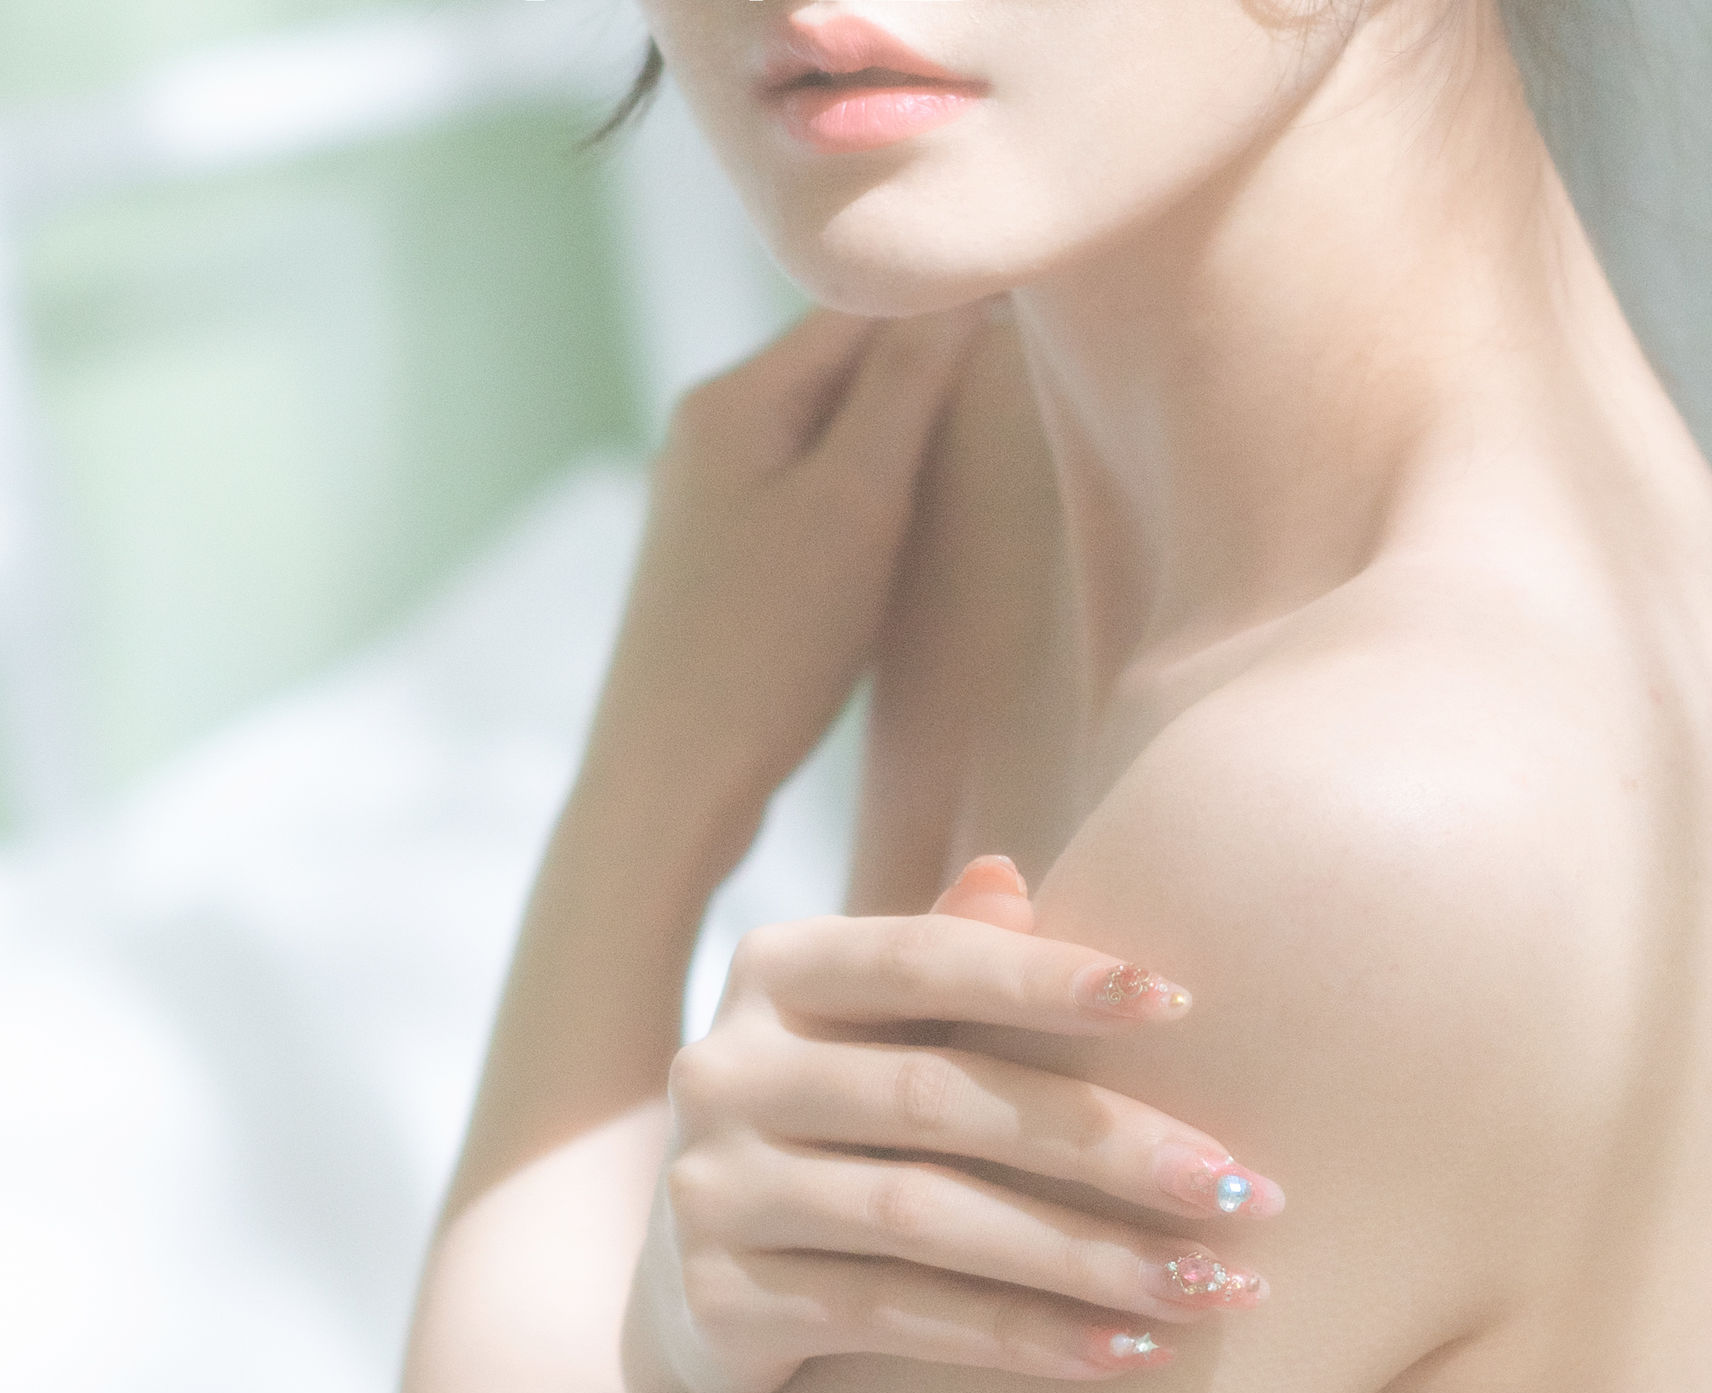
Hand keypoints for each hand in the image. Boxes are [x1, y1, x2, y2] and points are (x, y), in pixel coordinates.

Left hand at [584, 305, 988, 858]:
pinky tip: (903, 536)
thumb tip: (959, 288)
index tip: (1041, 326)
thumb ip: (906, 389)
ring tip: (974, 464)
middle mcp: (705, 429)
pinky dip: (866, 498)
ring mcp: (705, 498)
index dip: (953, 308)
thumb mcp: (856, 504)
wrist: (670, 786)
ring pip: (830, 433)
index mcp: (731, 396)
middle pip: (843, 365)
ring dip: (900, 441)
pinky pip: (810, 493)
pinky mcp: (716, 562)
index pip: (862, 307)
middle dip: (929, 374)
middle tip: (1024, 397)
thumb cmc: (766, 648)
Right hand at [636, 857, 1286, 1392]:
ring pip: (927, 1218)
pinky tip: (1127, 1350)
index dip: (1046, 977)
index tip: (1178, 1002)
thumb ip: (940, 955)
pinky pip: (898, 1317)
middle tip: (1239, 1187)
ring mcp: (712, 1186)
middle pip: (940, 1098)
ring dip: (1085, 1257)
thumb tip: (1008, 873)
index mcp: (774, 970)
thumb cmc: (833, 1119)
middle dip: (1105, 1143)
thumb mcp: (874, 1027)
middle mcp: (724, 1066)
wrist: (698, 1272)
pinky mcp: (720, 1299)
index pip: (923, 959)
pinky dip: (1023, 1336)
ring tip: (1208, 1285)